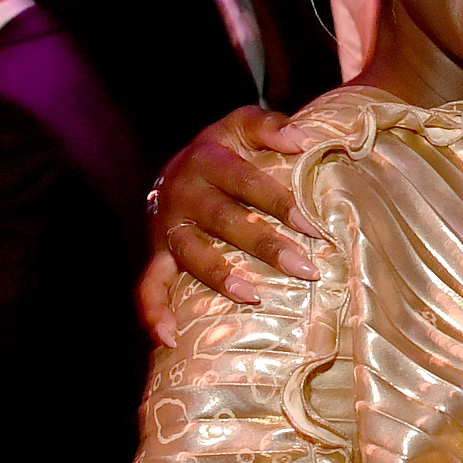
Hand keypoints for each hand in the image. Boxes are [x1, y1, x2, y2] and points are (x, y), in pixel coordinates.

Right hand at [139, 107, 325, 343]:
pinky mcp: (156, 255)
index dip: (281, 203)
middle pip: (225, 221)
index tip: (315, 226)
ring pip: (191, 253)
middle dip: (265, 245)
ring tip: (254, 296)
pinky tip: (169, 338)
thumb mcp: (242, 125)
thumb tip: (303, 140)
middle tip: (306, 269)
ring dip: (220, 276)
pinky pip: (148, 286)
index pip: (248, 183)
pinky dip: (153, 312)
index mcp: (207, 160)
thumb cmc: (225, 150)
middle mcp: (183, 194)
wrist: (178, 165)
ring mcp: (167, 227)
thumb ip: (270, 126)